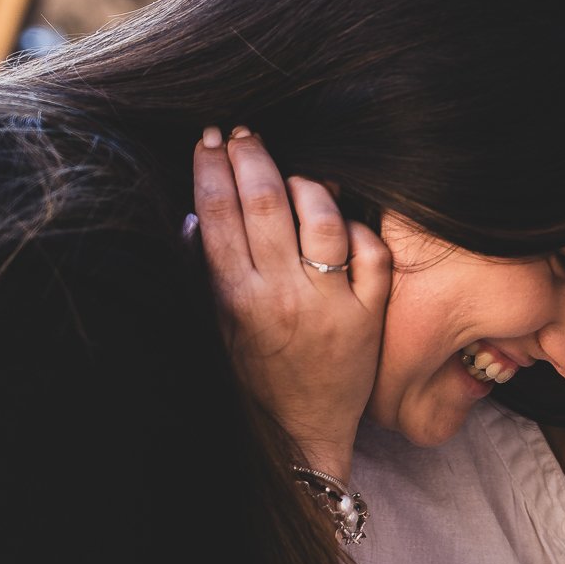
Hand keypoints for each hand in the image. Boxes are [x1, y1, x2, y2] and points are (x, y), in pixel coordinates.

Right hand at [191, 125, 390, 482]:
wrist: (303, 431)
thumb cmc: (257, 375)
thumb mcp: (219, 326)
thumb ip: (206, 271)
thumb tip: (194, 216)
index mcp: (238, 298)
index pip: (219, 215)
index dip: (212, 168)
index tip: (210, 137)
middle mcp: (284, 297)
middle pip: (266, 205)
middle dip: (252, 157)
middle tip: (245, 133)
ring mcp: (331, 305)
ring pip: (322, 219)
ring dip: (307, 184)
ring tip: (293, 175)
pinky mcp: (370, 315)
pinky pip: (370, 252)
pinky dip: (355, 227)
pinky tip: (339, 218)